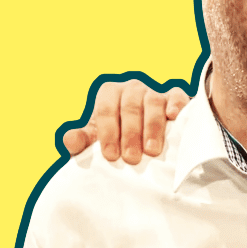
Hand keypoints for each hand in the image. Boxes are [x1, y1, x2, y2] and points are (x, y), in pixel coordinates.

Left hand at [62, 80, 188, 163]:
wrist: (146, 132)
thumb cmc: (117, 136)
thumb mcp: (97, 138)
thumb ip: (82, 140)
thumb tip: (70, 141)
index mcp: (109, 94)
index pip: (106, 110)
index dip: (107, 133)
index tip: (111, 155)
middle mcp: (131, 89)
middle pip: (129, 106)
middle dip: (130, 134)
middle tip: (131, 158)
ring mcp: (154, 92)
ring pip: (153, 102)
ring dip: (152, 126)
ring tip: (152, 150)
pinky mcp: (175, 98)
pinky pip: (176, 97)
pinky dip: (175, 105)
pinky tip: (173, 117)